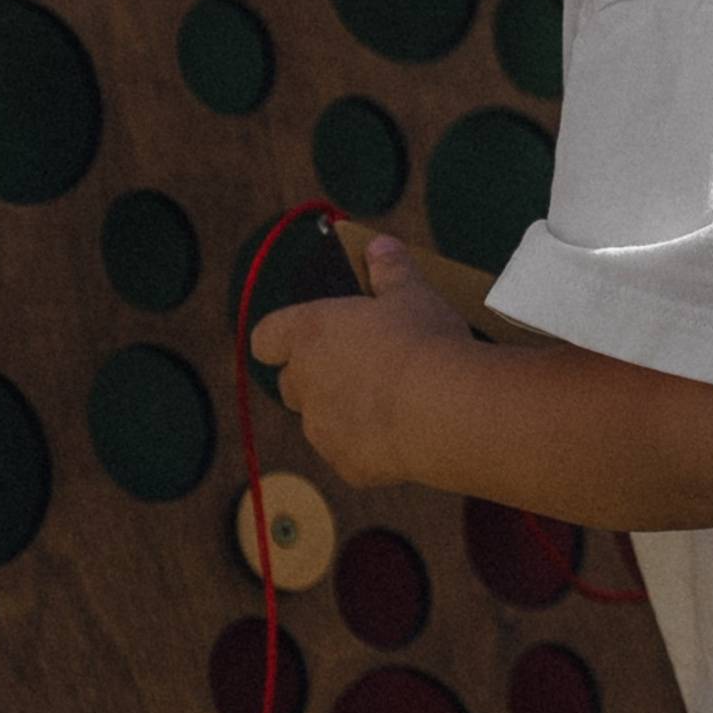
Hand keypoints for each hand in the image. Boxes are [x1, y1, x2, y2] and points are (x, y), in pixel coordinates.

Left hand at [248, 240, 480, 487]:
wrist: (446, 410)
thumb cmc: (423, 343)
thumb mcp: (411, 293)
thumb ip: (389, 268)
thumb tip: (380, 246)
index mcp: (308, 334)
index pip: (266, 337)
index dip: (281, 337)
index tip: (303, 336)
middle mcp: (304, 383)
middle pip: (291, 383)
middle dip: (315, 378)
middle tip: (358, 366)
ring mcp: (322, 430)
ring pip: (319, 422)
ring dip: (342, 412)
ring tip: (390, 401)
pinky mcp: (347, 465)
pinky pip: (349, 454)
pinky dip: (368, 446)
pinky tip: (404, 432)